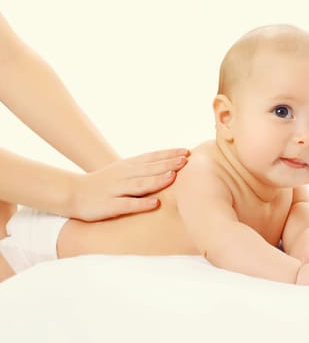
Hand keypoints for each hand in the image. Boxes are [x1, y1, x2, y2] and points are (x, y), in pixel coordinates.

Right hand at [70, 148, 188, 220]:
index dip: (169, 154)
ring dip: (157, 180)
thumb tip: (169, 165)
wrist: (72, 193)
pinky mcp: (110, 205)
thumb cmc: (104, 184)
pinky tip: (155, 203)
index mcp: (129, 166)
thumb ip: (144, 168)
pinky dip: (142, 203)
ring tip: (173, 176)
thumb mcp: (123, 171)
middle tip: (185, 160)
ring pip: (140, 184)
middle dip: (168, 164)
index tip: (187, 151)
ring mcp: (117, 190)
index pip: (152, 157)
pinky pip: (128, 204)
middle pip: (150, 168)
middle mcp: (125, 175)